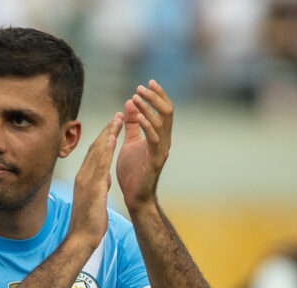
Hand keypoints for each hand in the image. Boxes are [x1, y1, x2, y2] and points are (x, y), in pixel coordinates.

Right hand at [69, 113, 123, 248]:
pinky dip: (106, 149)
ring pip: (97, 152)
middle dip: (107, 131)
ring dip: (108, 134)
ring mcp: (86, 180)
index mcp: (84, 179)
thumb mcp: (95, 199)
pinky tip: (112, 137)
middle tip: (117, 116)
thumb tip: (105, 179)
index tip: (113, 127)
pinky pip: (100, 164)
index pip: (94, 154)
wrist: (81, 238)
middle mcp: (83, 176)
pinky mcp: (92, 187)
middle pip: (95, 148)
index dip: (104, 138)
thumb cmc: (88, 223)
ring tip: (117, 120)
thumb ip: (99, 186)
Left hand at [116, 80, 172, 212]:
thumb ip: (132, 124)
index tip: (147, 83)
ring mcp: (161, 150)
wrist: (134, 196)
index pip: (163, 110)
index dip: (157, 95)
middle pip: (167, 112)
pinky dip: (147, 126)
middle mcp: (164, 140)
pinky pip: (154, 139)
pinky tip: (139, 117)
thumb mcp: (130, 142)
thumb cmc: (132, 171)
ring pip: (162, 123)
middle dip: (155, 97)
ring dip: (148, 108)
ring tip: (136, 97)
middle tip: (141, 87)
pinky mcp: (155, 160)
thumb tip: (130, 103)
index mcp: (159, 135)